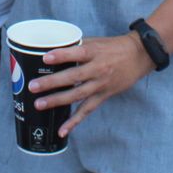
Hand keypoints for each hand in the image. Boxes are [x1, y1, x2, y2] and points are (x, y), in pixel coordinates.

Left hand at [30, 33, 153, 137]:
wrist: (139, 56)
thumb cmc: (113, 47)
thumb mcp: (96, 42)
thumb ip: (77, 47)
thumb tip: (53, 50)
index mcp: (95, 52)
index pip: (77, 53)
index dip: (62, 55)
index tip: (46, 58)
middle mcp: (98, 69)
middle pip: (73, 76)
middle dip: (52, 82)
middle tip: (33, 86)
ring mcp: (101, 84)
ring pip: (77, 94)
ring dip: (57, 100)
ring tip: (40, 104)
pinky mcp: (104, 95)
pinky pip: (87, 110)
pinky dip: (75, 121)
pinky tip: (63, 130)